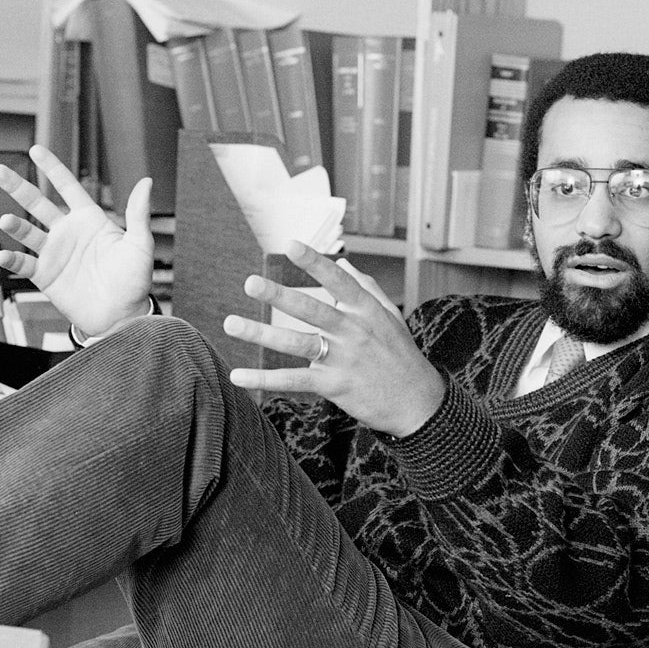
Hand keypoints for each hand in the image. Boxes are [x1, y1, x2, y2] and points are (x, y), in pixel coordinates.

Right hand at [0, 147, 154, 339]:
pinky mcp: (45, 276)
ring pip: (27, 232)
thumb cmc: (134, 281)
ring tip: (6, 219)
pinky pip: (24, 263)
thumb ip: (138, 213)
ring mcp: (54, 253)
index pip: (67, 187)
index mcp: (89, 220)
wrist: (121, 316)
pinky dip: (12, 259)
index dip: (52, 168)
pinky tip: (4, 254)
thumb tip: (146, 181)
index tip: (36, 150)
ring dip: (16, 225)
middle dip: (18, 186)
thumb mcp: (140, 244)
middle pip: (37, 203)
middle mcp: (68, 232)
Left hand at [225, 242, 445, 437]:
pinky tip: (238, 375)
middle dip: (279, 295)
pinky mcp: (334, 386)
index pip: (339, 281)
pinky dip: (264, 379)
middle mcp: (353, 332)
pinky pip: (293, 380)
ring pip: (296, 343)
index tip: (291, 244)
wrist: (418, 403)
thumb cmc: (401, 356)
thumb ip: (367, 288)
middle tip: (250, 282)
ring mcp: (343, 360)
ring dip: (261, 334)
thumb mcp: (390, 318)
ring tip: (231, 324)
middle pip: (311, 310)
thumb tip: (344, 263)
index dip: (315, 262)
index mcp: (366, 311)